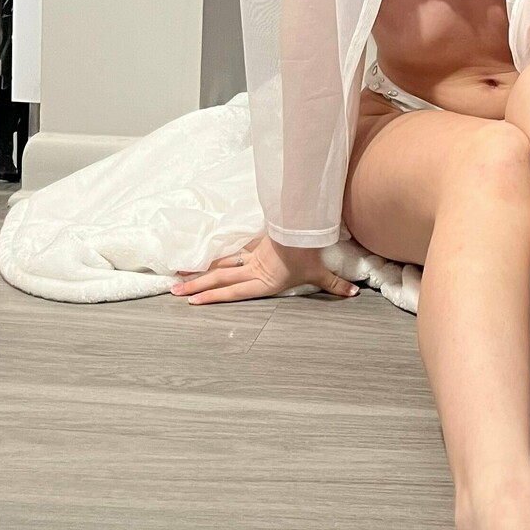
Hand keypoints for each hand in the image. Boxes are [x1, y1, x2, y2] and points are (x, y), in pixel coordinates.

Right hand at [170, 233, 357, 304]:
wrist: (304, 227)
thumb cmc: (310, 252)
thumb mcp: (322, 273)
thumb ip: (335, 285)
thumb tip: (354, 294)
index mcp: (264, 281)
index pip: (233, 291)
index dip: (213, 297)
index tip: (192, 302)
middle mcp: (253, 269)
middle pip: (220, 277)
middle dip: (198, 286)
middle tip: (176, 292)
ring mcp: (252, 255)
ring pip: (221, 263)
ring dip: (201, 270)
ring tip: (181, 275)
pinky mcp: (255, 243)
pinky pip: (232, 250)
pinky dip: (216, 254)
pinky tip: (202, 257)